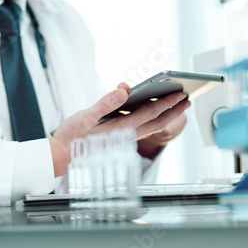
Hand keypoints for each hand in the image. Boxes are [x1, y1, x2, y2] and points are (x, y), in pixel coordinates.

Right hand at [50, 85, 189, 176]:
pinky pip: (140, 126)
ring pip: (150, 125)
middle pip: (157, 122)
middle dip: (174, 111)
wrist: (61, 156)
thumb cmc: (71, 137)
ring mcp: (124, 136)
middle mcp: (126, 134)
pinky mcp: (118, 136)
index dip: (167, 104)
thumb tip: (123, 91)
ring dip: (165, 115)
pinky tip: (150, 108)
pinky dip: (151, 117)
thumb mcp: (85, 117)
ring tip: (176, 104)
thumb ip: (105, 104)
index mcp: (121, 129)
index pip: (150, 114)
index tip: (181, 95)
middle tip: (187, 99)